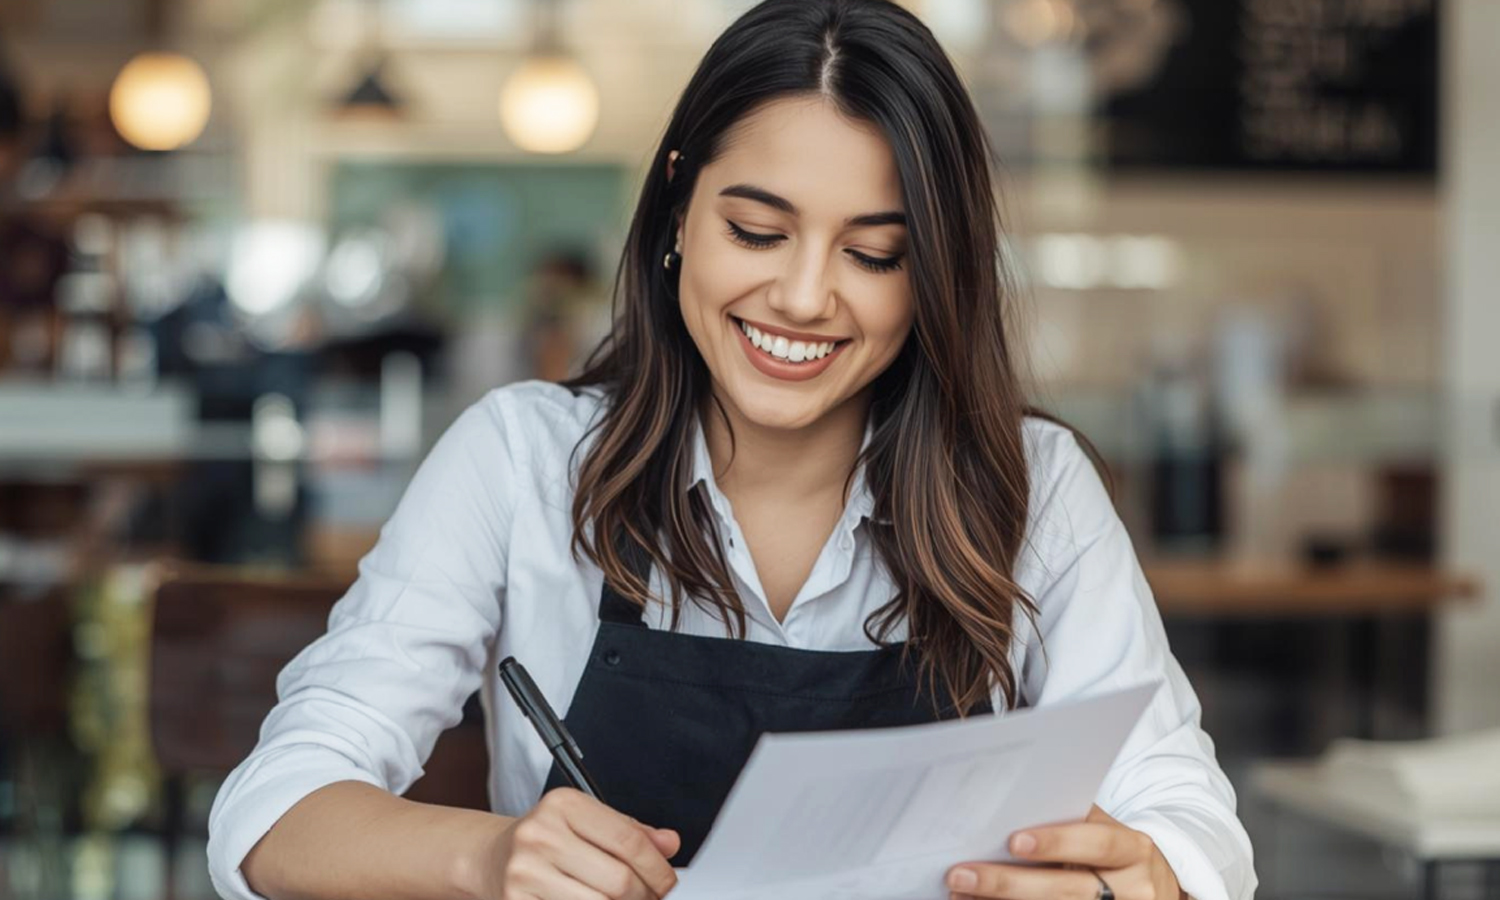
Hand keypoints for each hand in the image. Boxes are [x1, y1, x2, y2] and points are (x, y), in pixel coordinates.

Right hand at [484, 788, 680, 899]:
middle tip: (652, 898)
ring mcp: (524, 873)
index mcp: (563, 805)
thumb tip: (669, 844)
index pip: (629, 841)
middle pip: (618, 881)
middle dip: (645, 896)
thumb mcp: (586, 822)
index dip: (658, 868)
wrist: (490, 858)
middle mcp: (540, 835)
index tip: (668, 882)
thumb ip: (630, 831)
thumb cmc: (546, 840)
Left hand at [945, 805, 1183, 899]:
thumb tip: (999, 815)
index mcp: (1134, 850)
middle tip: (960, 875)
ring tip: (960, 895)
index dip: (1057, 842)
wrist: (1152, 888)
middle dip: (1009, 884)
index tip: (1012, 841)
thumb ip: (1067, 822)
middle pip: (1068, 890)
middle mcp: (1134, 889)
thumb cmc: (1112, 852)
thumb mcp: (1103, 832)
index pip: (1097, 843)